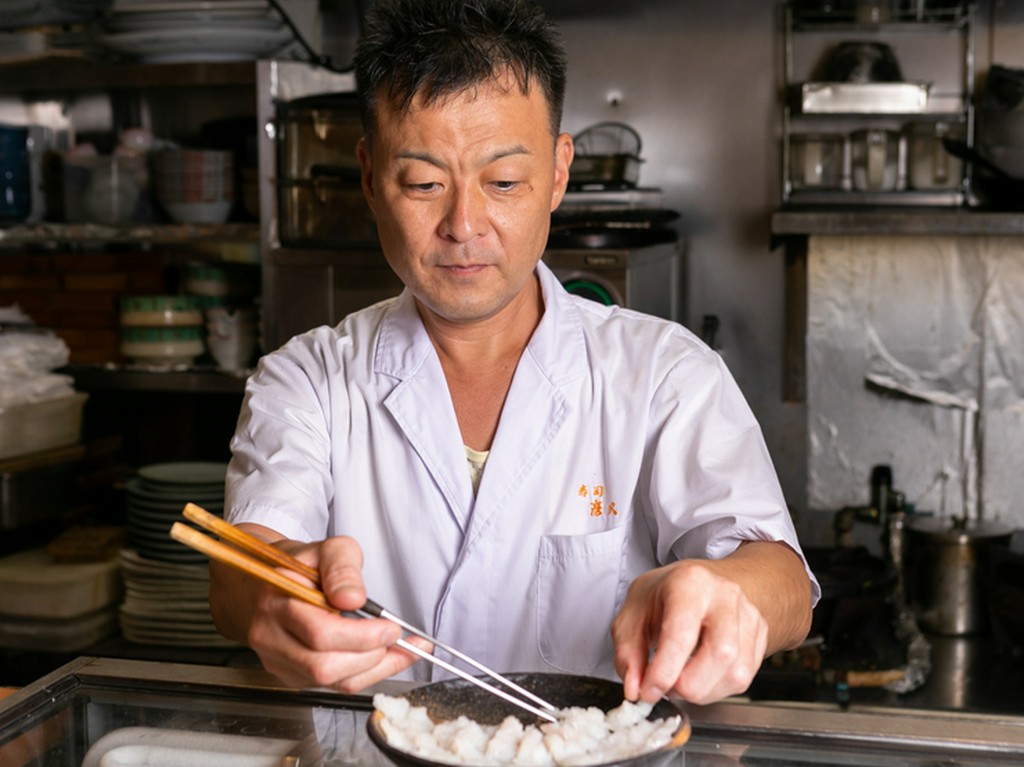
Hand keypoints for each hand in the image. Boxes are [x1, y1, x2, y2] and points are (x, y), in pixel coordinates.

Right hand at [210, 527, 431, 691]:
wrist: (270, 582)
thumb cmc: (302, 566)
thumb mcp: (328, 549)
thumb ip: (343, 567)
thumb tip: (352, 598)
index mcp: (277, 602)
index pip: (320, 633)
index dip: (362, 636)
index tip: (391, 627)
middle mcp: (270, 637)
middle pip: (323, 667)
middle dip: (370, 657)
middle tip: (398, 639)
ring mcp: (277, 660)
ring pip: (328, 682)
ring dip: (373, 670)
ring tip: (400, 650)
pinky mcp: (290, 674)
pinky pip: (330, 687)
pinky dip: (363, 675)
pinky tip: (382, 657)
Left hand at [611, 558, 767, 704]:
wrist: (700, 583)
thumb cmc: (665, 596)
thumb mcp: (632, 614)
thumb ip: (628, 653)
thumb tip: (634, 688)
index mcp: (689, 583)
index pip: (681, 634)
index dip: (663, 671)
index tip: (648, 690)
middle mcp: (725, 595)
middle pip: (721, 654)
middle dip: (688, 685)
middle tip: (666, 686)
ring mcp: (748, 614)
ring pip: (737, 673)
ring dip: (703, 691)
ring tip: (681, 679)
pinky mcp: (761, 634)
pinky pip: (745, 678)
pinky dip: (717, 689)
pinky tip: (700, 675)